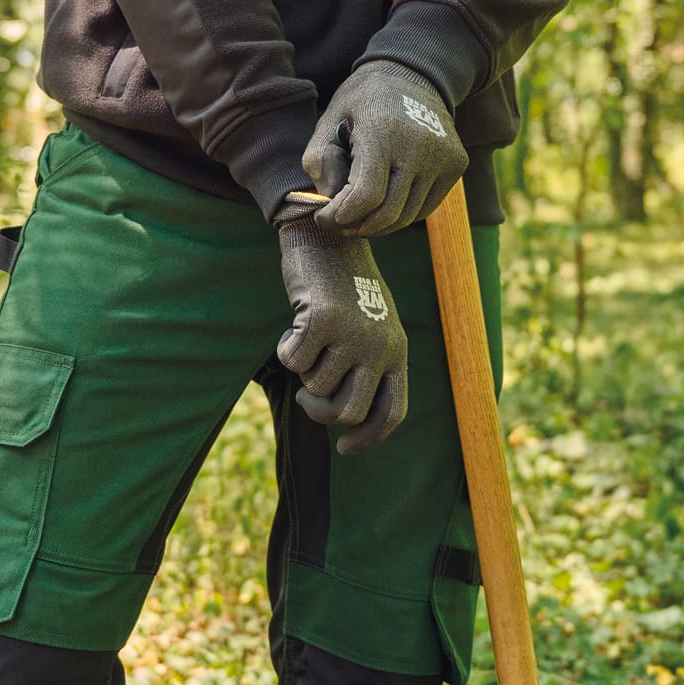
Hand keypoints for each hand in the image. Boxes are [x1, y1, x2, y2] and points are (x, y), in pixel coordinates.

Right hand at [276, 211, 407, 453]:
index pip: (391, 413)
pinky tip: (292, 327)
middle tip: (305, 397)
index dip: (369, 438)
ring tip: (306, 340)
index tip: (344, 448)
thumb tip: (344, 422)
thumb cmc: (343, 287)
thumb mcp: (369, 326)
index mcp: (398, 351)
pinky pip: (293, 361)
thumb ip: (366, 366)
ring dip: (302, 370)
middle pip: (347, 412)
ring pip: (315, 387)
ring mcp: (353, 334)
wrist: (327, 236)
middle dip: (319, 412)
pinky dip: (285, 349)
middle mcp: (382, 346)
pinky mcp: (324, 321)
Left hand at [302, 60, 466, 233]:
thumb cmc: (363, 101)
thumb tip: (330, 203)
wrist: (413, 74)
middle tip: (339, 225)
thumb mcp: (330, 119)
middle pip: (388, 213)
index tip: (323, 218)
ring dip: (379, 225)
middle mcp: (419, 146)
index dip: (341, 217)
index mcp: (383, 133)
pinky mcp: (457, 164)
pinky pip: (426, 207)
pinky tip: (384, 204)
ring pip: (409, 216)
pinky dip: (402, 214)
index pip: (366, 196)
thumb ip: (320, 161)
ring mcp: (443, 156)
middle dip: (357, 227)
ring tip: (358, 219)